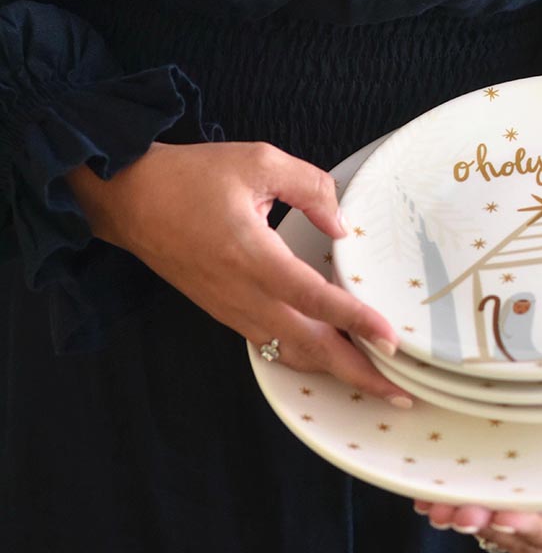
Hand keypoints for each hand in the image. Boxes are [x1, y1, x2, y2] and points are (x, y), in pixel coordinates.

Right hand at [67, 141, 411, 406]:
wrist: (128, 199)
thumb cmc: (190, 177)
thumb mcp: (258, 161)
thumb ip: (311, 187)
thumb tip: (343, 226)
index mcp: (252, 256)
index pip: (314, 298)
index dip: (355, 320)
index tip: (391, 339)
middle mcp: (243, 294)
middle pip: (310, 345)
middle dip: (358, 372)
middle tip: (403, 391)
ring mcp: (233, 310)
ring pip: (293, 352)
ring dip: (337, 371)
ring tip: (379, 383)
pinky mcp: (227, 313)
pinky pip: (275, 345)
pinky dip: (309, 358)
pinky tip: (336, 360)